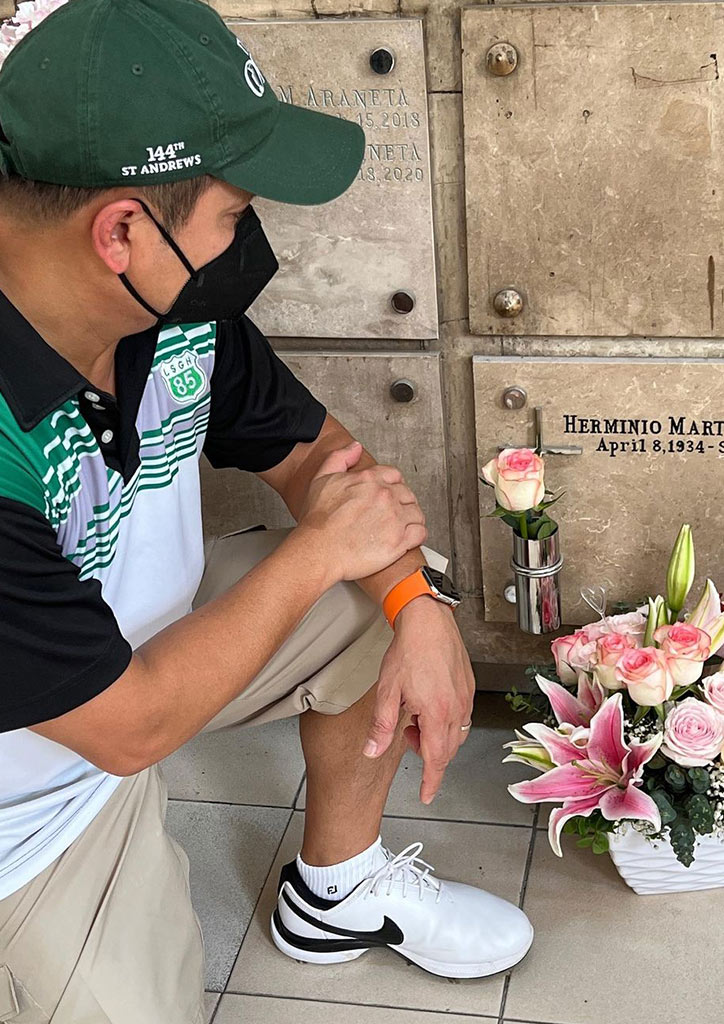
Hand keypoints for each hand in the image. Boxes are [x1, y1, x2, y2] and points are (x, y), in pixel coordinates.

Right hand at [297, 440, 427, 581]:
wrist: (319, 550)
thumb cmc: (318, 521)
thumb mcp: (322, 479)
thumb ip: (340, 458)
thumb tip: (355, 448)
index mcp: (370, 479)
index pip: (394, 475)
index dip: (393, 485)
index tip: (389, 494)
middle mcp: (385, 496)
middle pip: (408, 494)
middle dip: (402, 502)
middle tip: (393, 513)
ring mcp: (395, 518)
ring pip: (416, 513)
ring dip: (411, 519)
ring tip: (401, 526)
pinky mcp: (399, 540)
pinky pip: (420, 533)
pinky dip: (417, 535)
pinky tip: (408, 538)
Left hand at [363, 596, 474, 803]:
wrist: (428, 619)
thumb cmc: (409, 649)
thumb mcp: (387, 690)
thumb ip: (381, 726)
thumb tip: (372, 751)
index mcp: (437, 714)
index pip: (436, 760)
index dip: (431, 782)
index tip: (426, 795)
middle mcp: (457, 708)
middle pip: (448, 750)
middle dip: (429, 756)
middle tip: (407, 738)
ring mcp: (465, 697)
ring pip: (457, 734)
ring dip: (437, 738)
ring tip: (415, 719)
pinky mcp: (468, 685)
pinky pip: (462, 716)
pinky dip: (446, 722)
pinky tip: (429, 707)